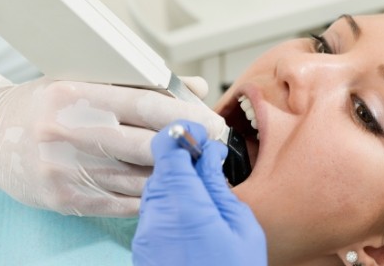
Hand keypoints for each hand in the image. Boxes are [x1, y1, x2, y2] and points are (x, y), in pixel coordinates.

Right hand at [0, 75, 225, 216]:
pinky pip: (119, 201)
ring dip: (173, 173)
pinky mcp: (63, 198)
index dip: (183, 114)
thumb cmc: (45, 102)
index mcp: (75, 94)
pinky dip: (148, 194)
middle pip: (143, 144)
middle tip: (214, 144)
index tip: (210, 120)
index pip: (143, 104)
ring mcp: (64, 169)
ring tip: (199, 165)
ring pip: (135, 177)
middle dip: (186, 146)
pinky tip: (168, 185)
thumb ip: (142, 82)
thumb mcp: (87, 77)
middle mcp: (67, 132)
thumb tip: (193, 88)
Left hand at [132, 120, 265, 265]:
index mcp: (184, 204)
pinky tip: (191, 214)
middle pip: (160, 167)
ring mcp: (145, 234)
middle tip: (207, 164)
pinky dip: (169, 202)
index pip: (167, 149)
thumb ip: (218, 185)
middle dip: (182, 159)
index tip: (198, 134)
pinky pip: (152, 211)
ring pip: (155, 188)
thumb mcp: (241, 227)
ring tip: (203, 193)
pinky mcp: (142, 248)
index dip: (182, 134)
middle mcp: (156, 215)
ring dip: (176, 181)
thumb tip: (208, 155)